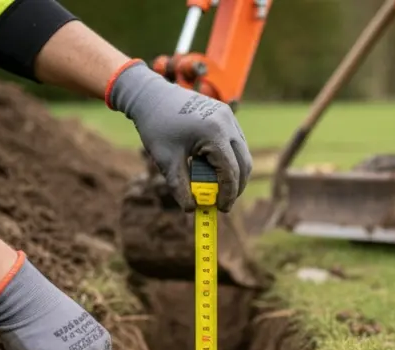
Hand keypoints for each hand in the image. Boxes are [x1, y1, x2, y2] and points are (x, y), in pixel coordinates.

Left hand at [107, 61, 251, 211]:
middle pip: (244, 163)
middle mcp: (227, 122)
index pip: (231, 171)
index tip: (221, 209)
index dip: (228, 194)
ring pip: (243, 153)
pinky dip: (230, 159)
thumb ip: (180, 187)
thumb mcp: (166, 161)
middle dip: (236, 186)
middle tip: (223, 202)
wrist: (151, 95)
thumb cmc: (157, 127)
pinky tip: (215, 170)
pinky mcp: (225, 115)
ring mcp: (228, 116)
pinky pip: (236, 142)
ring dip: (235, 173)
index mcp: (214, 133)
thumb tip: (191, 209)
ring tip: (218, 188)